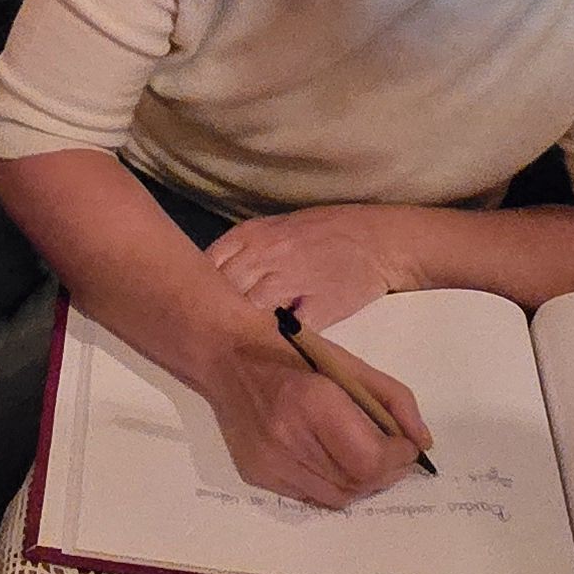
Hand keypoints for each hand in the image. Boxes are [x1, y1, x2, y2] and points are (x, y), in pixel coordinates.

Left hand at [203, 205, 416, 330]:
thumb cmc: (328, 233)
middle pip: (222, 291)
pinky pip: (283, 331)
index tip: (192, 304)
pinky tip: (268, 346)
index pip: (208, 264)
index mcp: (252, 234)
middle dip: (213, 311)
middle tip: (208, 329)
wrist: (380, 241)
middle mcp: (266, 255)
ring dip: (240, 328)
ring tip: (234, 342)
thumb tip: (208, 276)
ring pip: (248, 312)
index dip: (197, 287)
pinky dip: (273, 339)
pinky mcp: (316, 311)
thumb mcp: (278, 227)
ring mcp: (290, 282)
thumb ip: (244, 249)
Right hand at [203, 331, 429, 507]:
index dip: (399, 458)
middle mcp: (287, 438)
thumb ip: (393, 399)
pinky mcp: (256, 475)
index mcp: (312, 402)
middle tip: (395, 455)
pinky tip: (332, 461)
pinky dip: (332, 485)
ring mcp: (268, 462)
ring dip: (362, 483)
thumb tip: (421, 441)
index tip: (407, 445)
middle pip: (356, 482)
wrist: (225, 355)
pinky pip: (309, 496)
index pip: (370, 459)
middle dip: (387, 473)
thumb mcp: (348, 362)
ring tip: (368, 460)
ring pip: (336, 497)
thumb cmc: (291, 350)